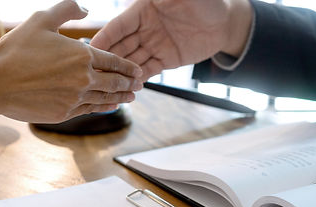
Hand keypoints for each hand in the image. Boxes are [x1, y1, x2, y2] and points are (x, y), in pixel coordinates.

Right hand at [0, 0, 142, 122]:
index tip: (138, 71)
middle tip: (139, 85)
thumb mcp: (42, 19)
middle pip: (114, 82)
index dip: (128, 66)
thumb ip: (67, 9)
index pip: (113, 61)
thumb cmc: (16, 49)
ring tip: (130, 98)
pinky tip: (108, 106)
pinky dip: (102, 107)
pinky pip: (89, 110)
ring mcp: (75, 99)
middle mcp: (83, 80)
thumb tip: (86, 9)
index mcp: (82, 55)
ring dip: (120, 97)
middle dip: (129, 84)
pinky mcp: (64, 114)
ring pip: (104, 99)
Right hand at [90, 0, 252, 80]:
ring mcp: (154, 45)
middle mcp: (144, 29)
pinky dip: (139, 79)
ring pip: (132, 61)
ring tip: (111, 86)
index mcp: (143, 11)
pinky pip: (148, 71)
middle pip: (121, 46)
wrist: (225, 23)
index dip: (105, 37)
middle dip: (107, 60)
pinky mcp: (165, 60)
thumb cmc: (205, 1)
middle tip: (93, 74)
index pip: (118, 26)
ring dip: (121, 73)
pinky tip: (129, 89)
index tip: (90, 48)